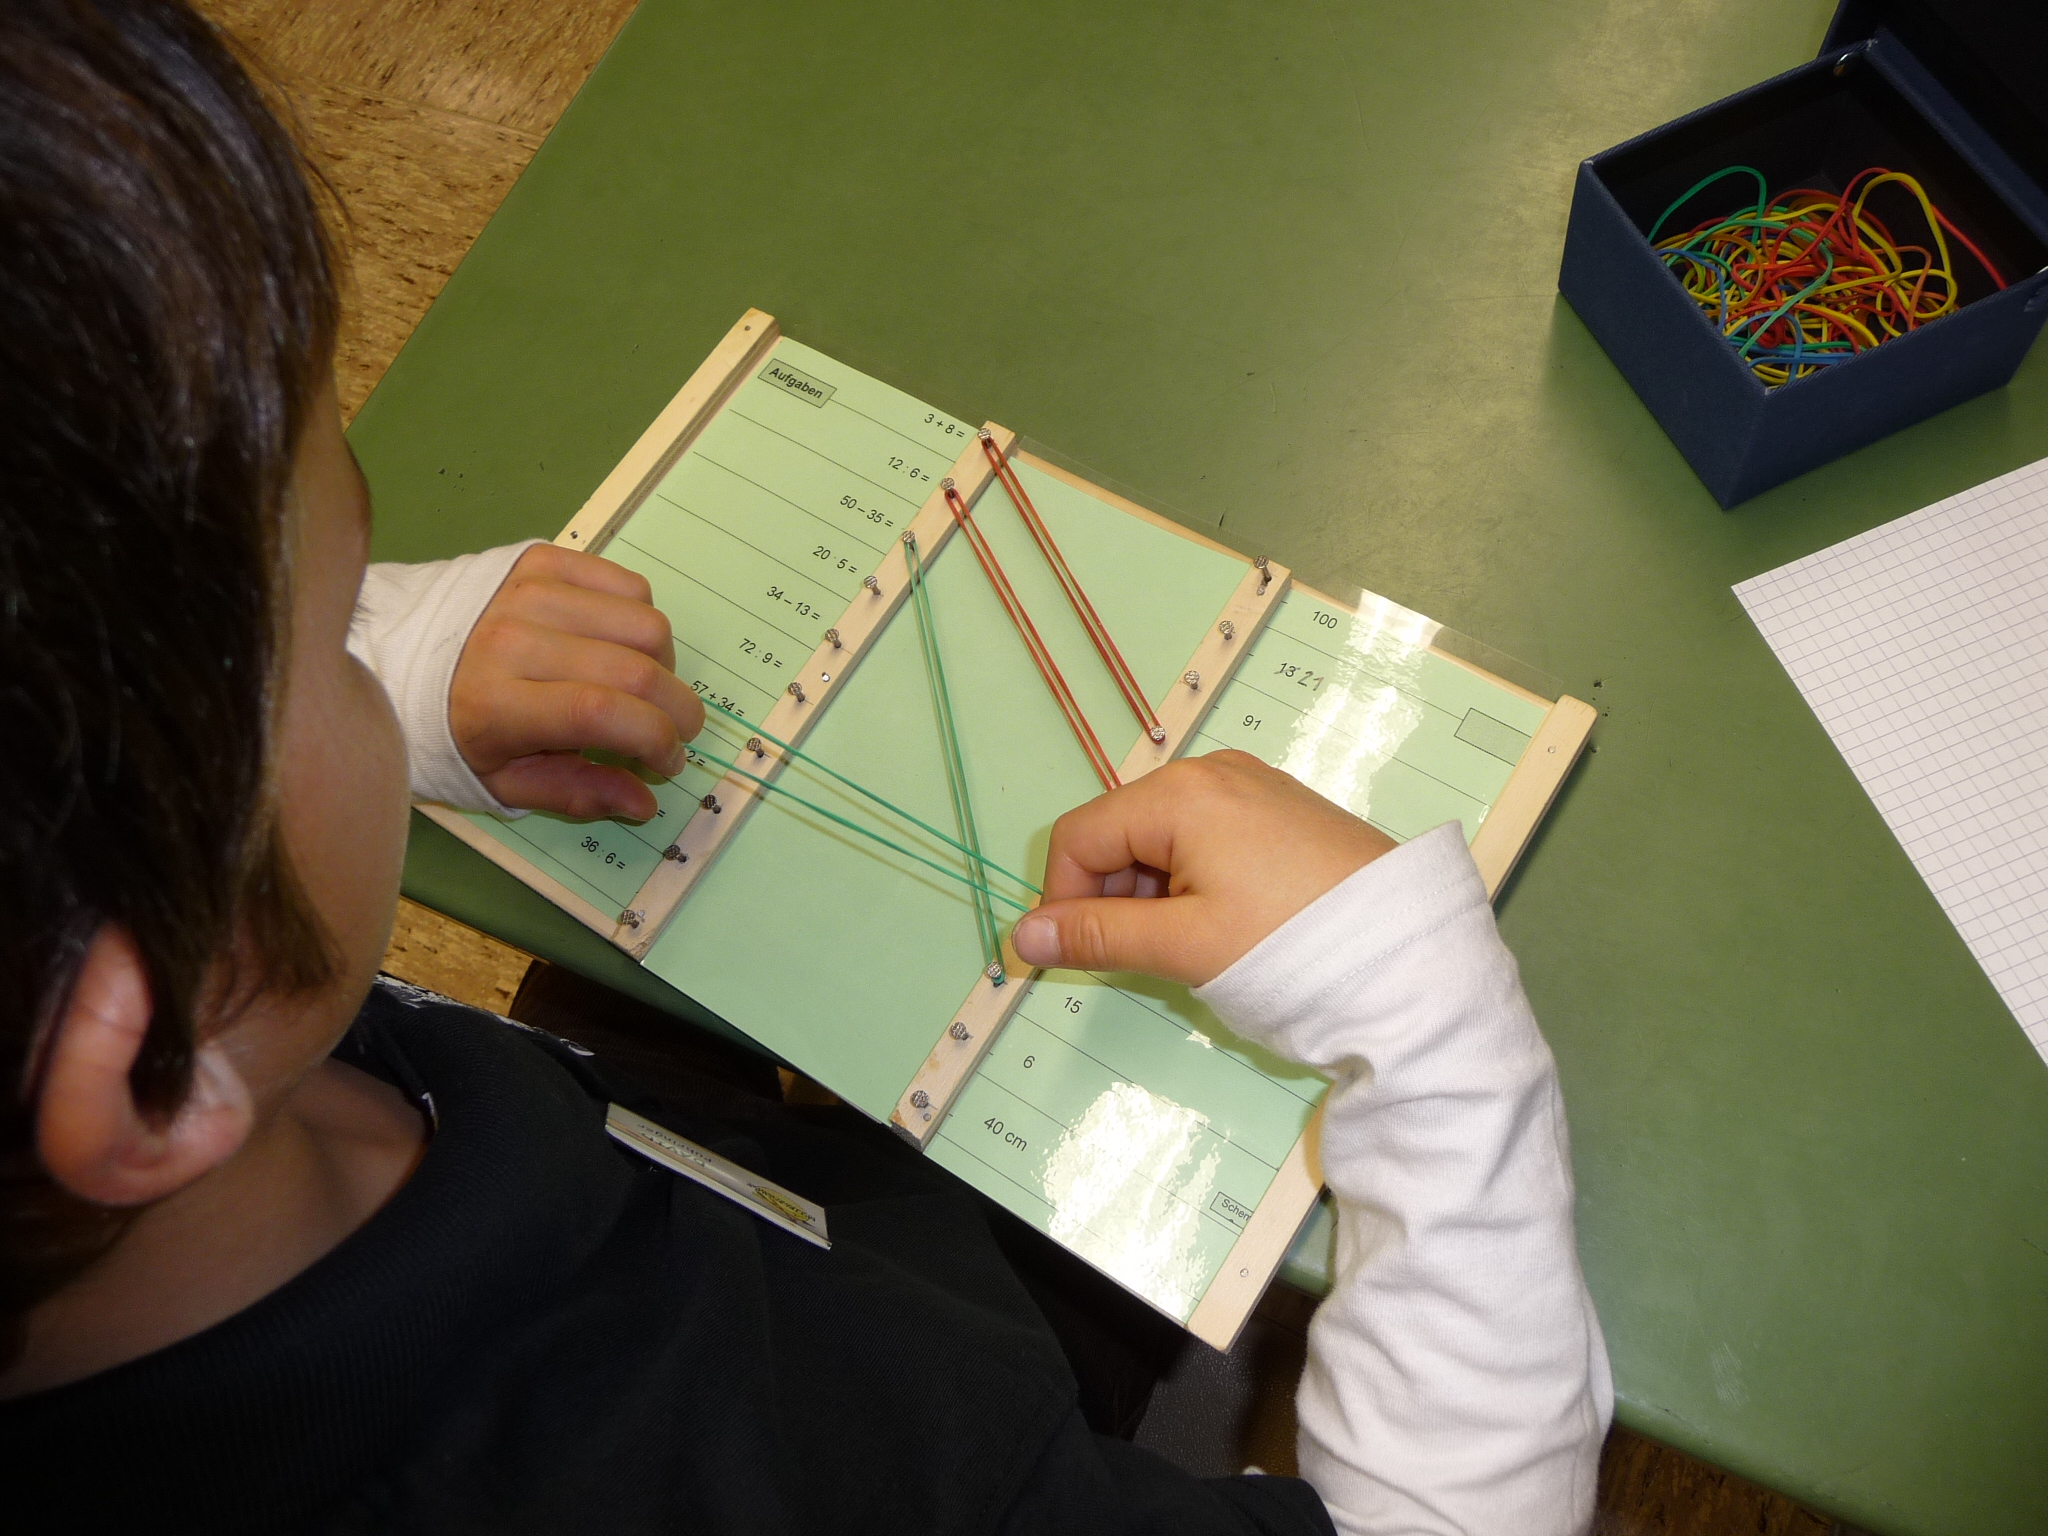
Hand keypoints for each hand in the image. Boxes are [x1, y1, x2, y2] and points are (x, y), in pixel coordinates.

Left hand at [448, 545, 703, 819]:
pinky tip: (621, 646)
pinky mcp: (541, 559)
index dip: (657, 740)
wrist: (397, 654)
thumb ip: (576, 793)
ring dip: (664, 665)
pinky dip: (643, 620)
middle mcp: (513, 637)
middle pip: (636, 668)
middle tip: (677, 732)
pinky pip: (629, 584)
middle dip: (679, 710)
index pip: (602, 713)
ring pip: (645, 623)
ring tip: (643, 687)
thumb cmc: (451, 731)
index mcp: (495, 704)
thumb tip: (646, 802)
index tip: (670, 761)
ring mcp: (529, 590)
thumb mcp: (502, 782)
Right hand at [1010, 751, 1394, 986]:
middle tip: (1148, 960)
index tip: (1078, 958)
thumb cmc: (1292, 948)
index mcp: (1179, 793)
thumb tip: (1021, 936)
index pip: (1078, 836)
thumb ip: (1098, 937)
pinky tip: (1228, 928)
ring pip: (1164, 838)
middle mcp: (1213, 773)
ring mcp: (1253, 788)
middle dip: (1112, 897)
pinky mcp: (1284, 813)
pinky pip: (1208, 838)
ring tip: (1196, 950)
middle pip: (1120, 830)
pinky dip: (1195, 883)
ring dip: (1154, 895)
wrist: (1414, 957)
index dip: (1062, 900)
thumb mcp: (1184, 947)